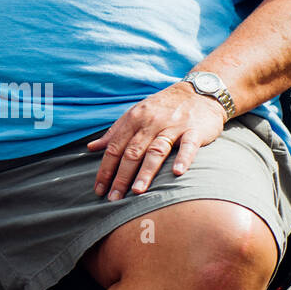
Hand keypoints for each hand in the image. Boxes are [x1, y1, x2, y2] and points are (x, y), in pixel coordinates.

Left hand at [88, 83, 227, 199]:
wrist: (199, 91)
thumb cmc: (163, 107)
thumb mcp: (136, 113)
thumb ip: (115, 132)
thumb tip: (91, 147)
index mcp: (134, 119)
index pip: (115, 147)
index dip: (105, 169)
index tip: (99, 190)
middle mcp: (151, 122)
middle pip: (132, 152)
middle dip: (121, 177)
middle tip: (114, 198)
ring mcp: (173, 126)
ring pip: (156, 150)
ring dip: (146, 172)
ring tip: (137, 192)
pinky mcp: (194, 130)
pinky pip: (188, 145)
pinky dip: (183, 158)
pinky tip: (177, 173)